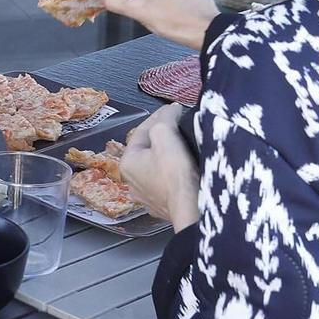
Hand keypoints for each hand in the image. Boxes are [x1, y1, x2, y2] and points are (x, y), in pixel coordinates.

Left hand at [121, 104, 201, 230]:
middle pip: (148, 151)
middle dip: (163, 136)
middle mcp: (132, 182)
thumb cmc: (175, 172)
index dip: (159, 116)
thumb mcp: (165, 135)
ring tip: (184, 145)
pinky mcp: (163, 208)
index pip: (141, 132)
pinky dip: (176, 173)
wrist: (191, 209)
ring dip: (169, 155)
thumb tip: (171, 110)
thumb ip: (164, 119)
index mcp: (127, 163)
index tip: (174, 109)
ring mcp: (147, 198)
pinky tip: (187, 169)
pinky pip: (168, 184)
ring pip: (157, 168)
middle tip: (179, 124)